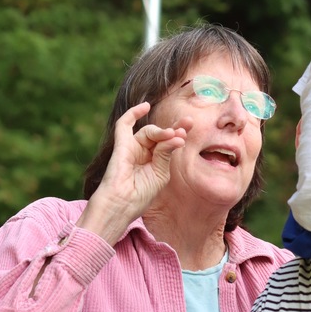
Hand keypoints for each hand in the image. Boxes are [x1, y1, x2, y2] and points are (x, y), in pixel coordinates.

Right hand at [77, 102, 190, 243]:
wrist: (121, 206)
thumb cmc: (140, 196)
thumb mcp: (160, 174)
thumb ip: (166, 154)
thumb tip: (176, 136)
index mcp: (155, 161)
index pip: (168, 142)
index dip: (179, 132)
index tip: (189, 126)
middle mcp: (144, 153)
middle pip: (160, 134)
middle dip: (174, 128)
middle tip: (188, 122)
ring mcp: (132, 148)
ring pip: (148, 131)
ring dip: (161, 131)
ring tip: (172, 134)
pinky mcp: (121, 146)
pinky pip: (123, 125)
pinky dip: (133, 113)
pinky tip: (145, 106)